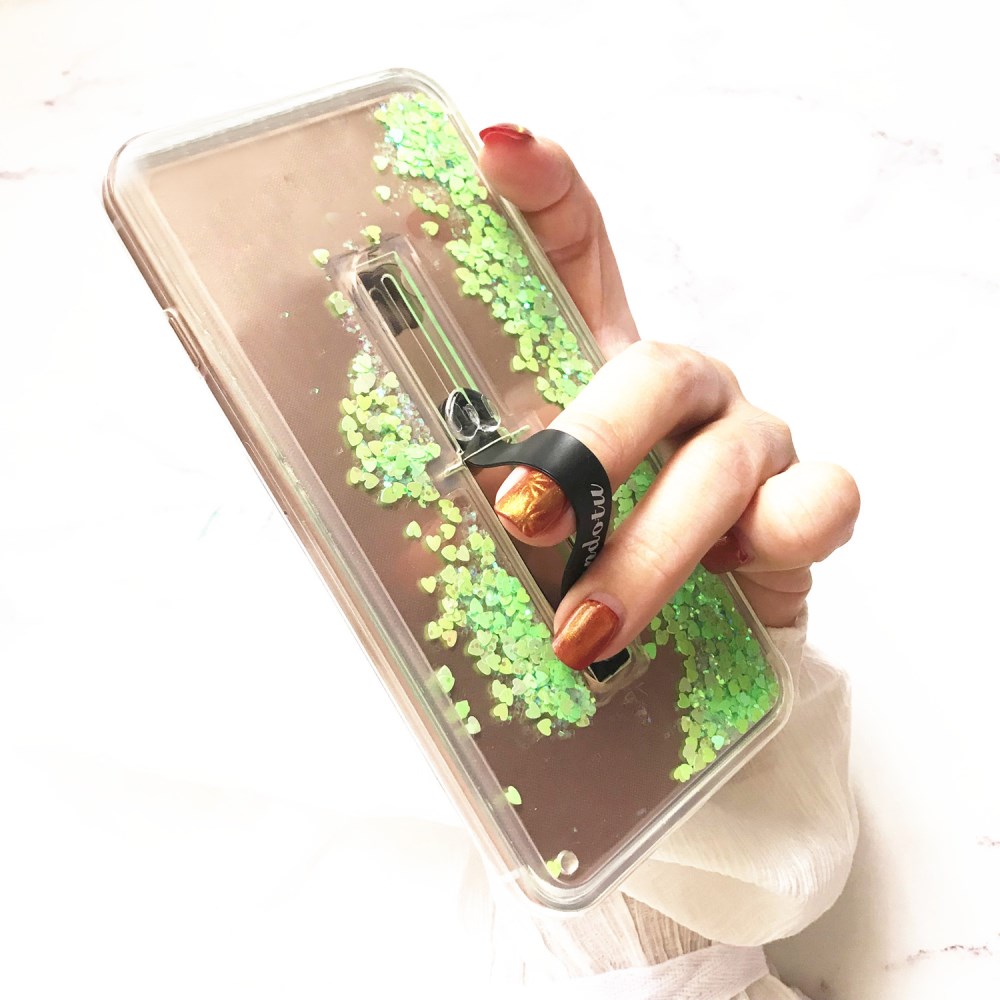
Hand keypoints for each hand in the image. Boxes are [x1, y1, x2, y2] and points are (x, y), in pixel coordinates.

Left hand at [477, 125, 859, 669]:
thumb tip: (405, 553)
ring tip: (581, 630)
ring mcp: (752, 439)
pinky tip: (739, 575)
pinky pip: (821, 501)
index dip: (546, 195)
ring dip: (646, 551)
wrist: (703, 619)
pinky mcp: (806, 505)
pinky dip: (785, 533)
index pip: (581, 253)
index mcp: (601, 367)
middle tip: (521, 512)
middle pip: (651, 371)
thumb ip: (471, 521)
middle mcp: (681, 388)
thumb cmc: (602, 549)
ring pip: (718, 466)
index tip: (498, 153)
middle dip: (586, 445)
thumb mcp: (533, 521)